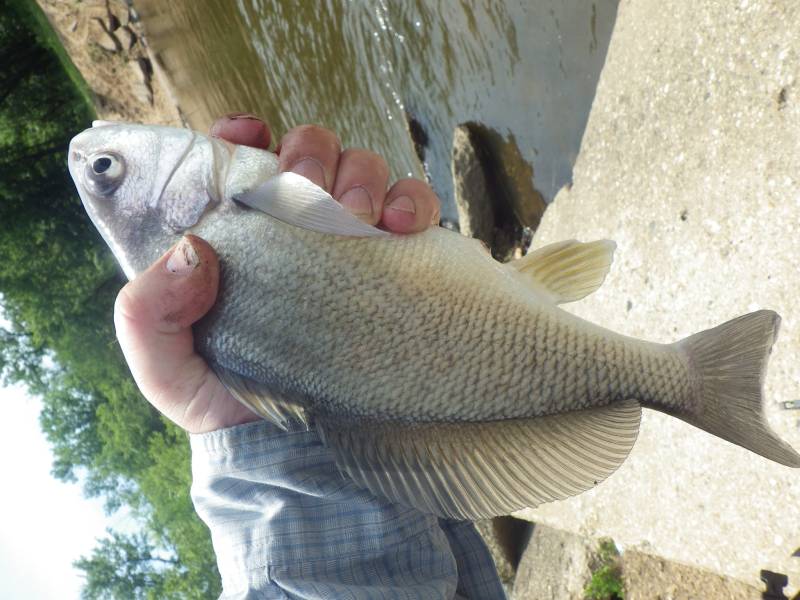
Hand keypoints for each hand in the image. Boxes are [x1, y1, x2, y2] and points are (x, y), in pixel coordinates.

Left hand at [114, 115, 441, 432]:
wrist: (309, 449)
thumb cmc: (236, 403)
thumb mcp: (169, 372)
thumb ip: (147, 318)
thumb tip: (193, 252)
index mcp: (240, 239)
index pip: (237, 161)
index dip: (242, 134)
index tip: (250, 135)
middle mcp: (296, 229)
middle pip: (308, 151)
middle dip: (310, 153)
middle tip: (309, 191)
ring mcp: (351, 241)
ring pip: (363, 168)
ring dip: (362, 175)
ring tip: (357, 217)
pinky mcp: (401, 258)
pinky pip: (415, 205)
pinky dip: (414, 200)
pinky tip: (403, 227)